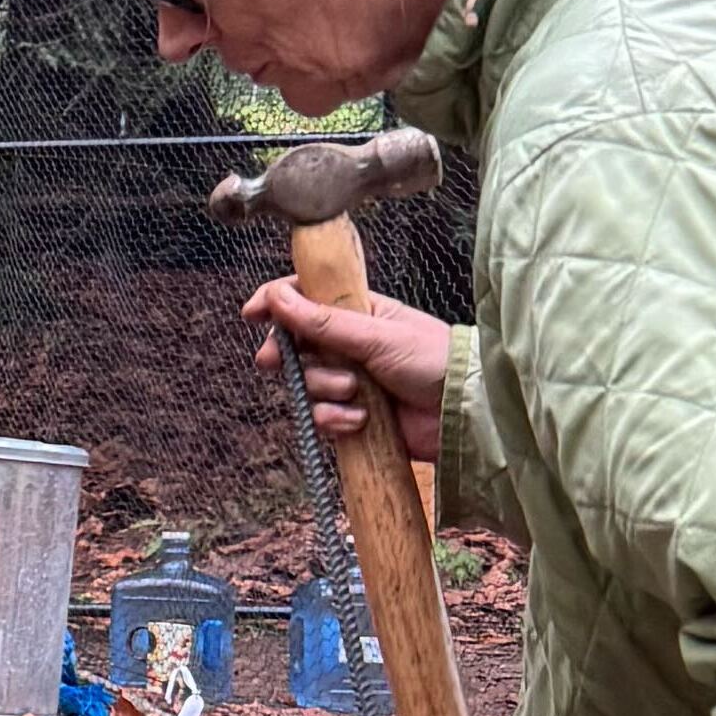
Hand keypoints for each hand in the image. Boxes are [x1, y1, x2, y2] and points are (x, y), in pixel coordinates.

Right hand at [247, 281, 449, 469]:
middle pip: (295, 346)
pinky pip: (322, 418)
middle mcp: (349, 347)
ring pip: (307, 385)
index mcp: (357, 314)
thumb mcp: (376, 335)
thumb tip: (278, 295)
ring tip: (356, 391)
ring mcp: (350, 382)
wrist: (463, 413)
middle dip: (286, 356)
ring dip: (326, 389)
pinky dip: (337, 420)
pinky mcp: (353, 418)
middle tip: (277, 362)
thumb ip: (324, 320)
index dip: (275, 303)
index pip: (305, 299)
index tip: (252, 313)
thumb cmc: (432, 360)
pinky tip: (361, 421)